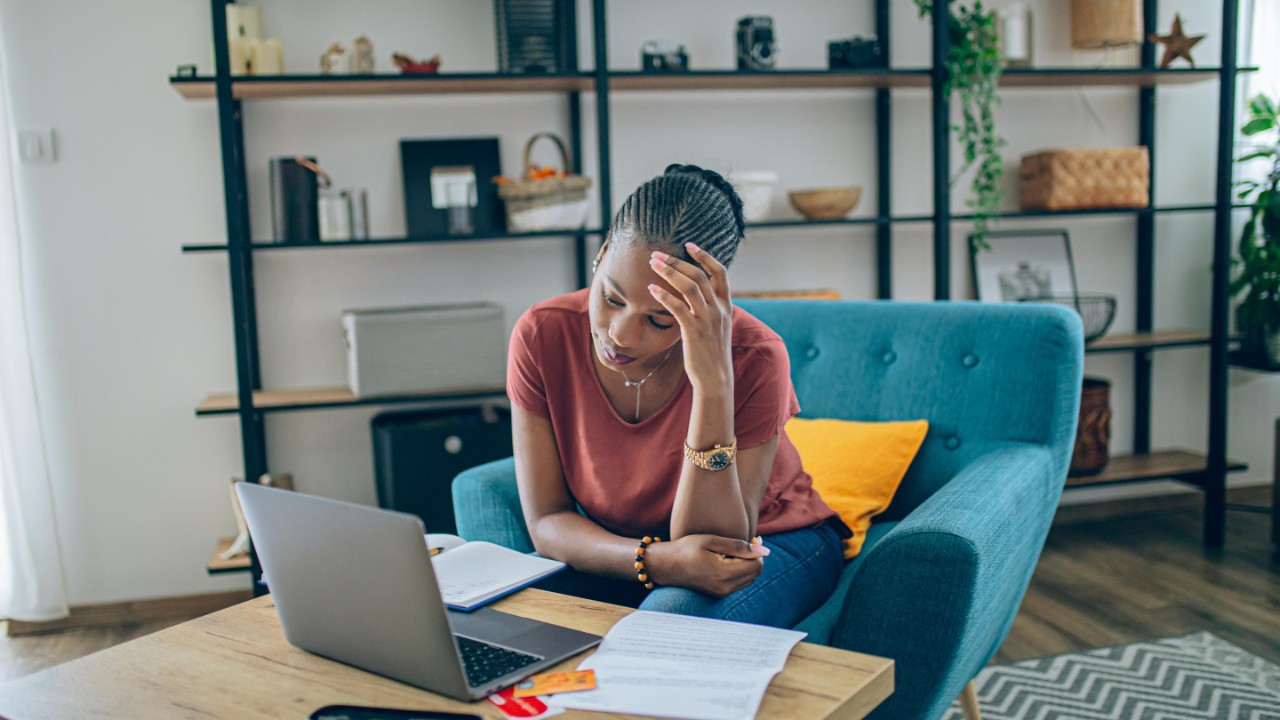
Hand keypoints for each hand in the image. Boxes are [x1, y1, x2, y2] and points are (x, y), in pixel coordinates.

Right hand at [646, 534, 766, 597]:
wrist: (665, 565)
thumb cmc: (686, 548)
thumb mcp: (711, 541)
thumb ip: (738, 546)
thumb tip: (764, 551)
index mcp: (723, 573)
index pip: (757, 565)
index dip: (758, 551)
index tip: (751, 538)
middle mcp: (725, 587)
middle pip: (756, 573)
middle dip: (755, 557)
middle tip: (746, 542)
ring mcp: (722, 592)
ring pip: (750, 578)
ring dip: (749, 564)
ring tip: (735, 550)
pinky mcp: (719, 593)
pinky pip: (741, 582)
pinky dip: (741, 570)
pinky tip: (729, 559)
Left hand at [647, 244, 733, 394]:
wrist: (715, 378)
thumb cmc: (711, 352)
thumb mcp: (716, 326)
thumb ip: (707, 308)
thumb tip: (692, 294)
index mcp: (725, 305)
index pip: (720, 272)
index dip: (705, 256)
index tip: (689, 245)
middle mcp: (718, 309)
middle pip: (699, 275)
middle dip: (676, 261)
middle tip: (657, 254)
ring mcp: (707, 319)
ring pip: (689, 286)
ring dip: (668, 272)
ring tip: (652, 264)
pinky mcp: (694, 331)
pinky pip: (677, 307)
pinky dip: (663, 295)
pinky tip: (651, 289)